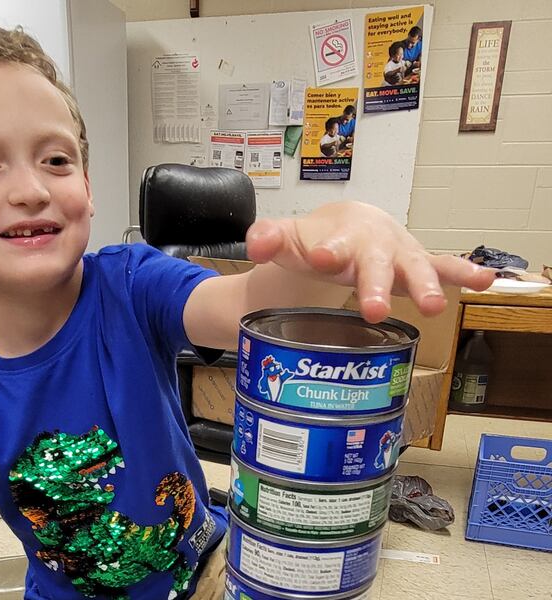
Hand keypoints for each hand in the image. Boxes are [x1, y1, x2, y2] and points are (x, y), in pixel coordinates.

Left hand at [246, 201, 494, 322]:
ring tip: (434, 306)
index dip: (327, 251)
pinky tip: (485, 280)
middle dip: (375, 285)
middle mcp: (372, 242)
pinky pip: (443, 266)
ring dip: (424, 285)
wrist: (346, 226)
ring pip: (413, 266)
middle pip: (374, 262)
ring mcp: (398, 253)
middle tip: (372, 309)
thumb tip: (255, 242)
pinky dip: (463, 272)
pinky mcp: (416, 264)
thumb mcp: (289, 239)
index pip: (331, 244)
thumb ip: (268, 238)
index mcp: (339, 234)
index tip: (320, 258)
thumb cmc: (316, 238)